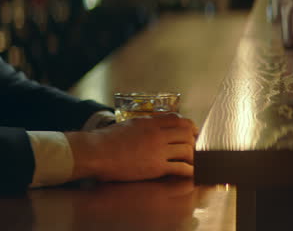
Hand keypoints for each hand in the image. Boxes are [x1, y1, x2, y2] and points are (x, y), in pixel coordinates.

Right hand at [65, 113, 197, 181]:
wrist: (97, 152)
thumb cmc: (106, 139)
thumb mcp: (127, 124)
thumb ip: (143, 124)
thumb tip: (151, 126)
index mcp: (149, 122)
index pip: (177, 119)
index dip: (189, 126)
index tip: (192, 132)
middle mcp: (157, 134)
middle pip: (186, 133)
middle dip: (193, 141)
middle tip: (195, 148)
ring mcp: (158, 150)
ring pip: (187, 150)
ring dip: (192, 157)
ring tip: (192, 162)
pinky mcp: (156, 167)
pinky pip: (180, 168)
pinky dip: (189, 171)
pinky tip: (190, 174)